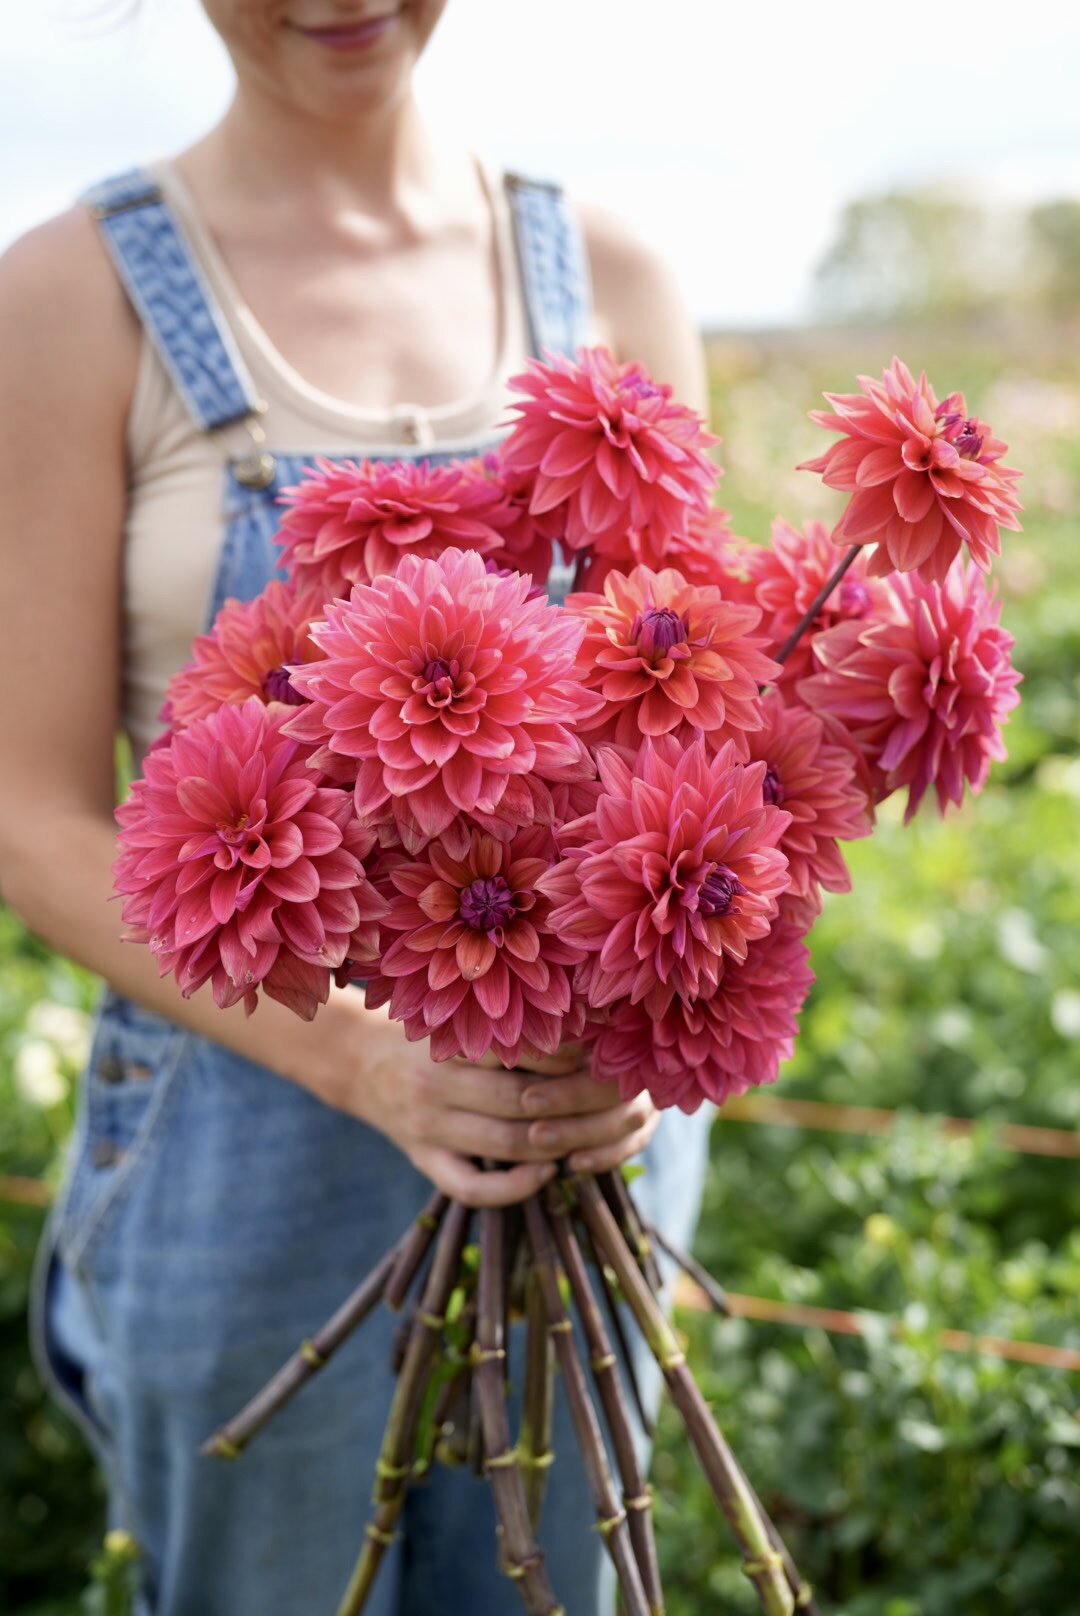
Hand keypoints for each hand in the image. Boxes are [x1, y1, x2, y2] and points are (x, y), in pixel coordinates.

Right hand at [327, 1004, 658, 1206]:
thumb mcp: (456, 1018)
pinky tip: (547, 1175)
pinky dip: (514, 1188)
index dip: (566, 1056)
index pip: (518, 1052)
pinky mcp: (423, 1161)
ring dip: (554, 1143)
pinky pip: (471, 1188)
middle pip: (519, 1101)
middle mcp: (435, 1087)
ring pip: (504, 1143)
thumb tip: (582, 1018)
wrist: (357, 1062)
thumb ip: (503, 1024)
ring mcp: (428, 1129)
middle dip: (571, 1103)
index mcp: (448, 1046)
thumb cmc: (425, 1035)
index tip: (598, 1052)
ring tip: (589, 1134)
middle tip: (609, 1098)